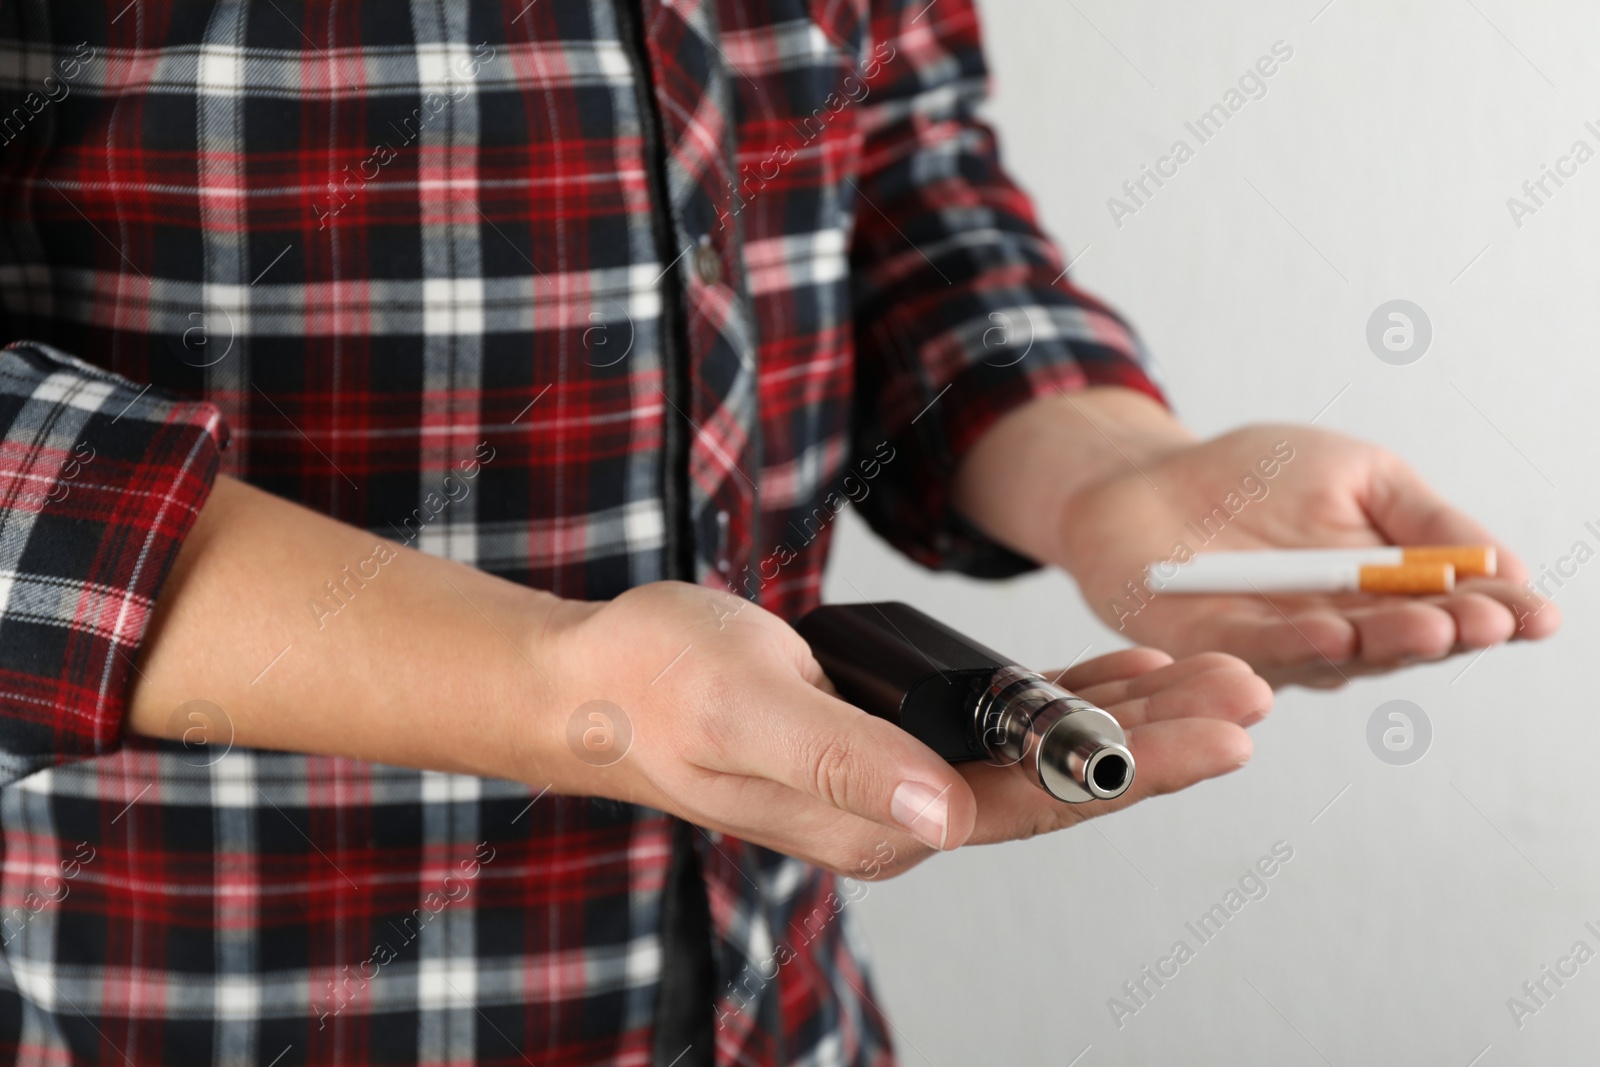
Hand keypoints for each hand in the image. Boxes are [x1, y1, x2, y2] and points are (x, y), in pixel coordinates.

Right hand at [543, 582, 1270, 877]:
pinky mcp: (896, 737)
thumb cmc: (657, 686)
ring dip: (1130, 716)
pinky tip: (1122, 671)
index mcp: (878, 822)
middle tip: (1253, 689)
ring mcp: (901, 779)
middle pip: (1061, 783)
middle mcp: (902, 813)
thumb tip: (943, 816)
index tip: (1220, 732)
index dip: (1134, 769)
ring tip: (1214, 674)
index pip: (1036, 805)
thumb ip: (840, 762)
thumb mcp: (742, 708)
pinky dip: (1070, 696)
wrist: (600, 677)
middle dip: (1162, 741)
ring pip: (1043, 753)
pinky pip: (1004, 723)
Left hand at [1054, 424, 1559, 687]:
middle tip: (1483, 622)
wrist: (1150, 479)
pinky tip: (1333, 635)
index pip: (1457, 611)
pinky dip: (1295, 646)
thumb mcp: (1359, 474)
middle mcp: (1345, 630)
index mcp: (1388, 591)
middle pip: (1407, 644)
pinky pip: (1259, 653)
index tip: (1535, 614)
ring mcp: (1282, 646)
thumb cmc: (1257, 475)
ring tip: (1426, 626)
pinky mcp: (1215, 648)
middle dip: (1449, 632)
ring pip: (1343, 655)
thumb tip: (1508, 567)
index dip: (1499, 616)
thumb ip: (1425, 520)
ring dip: (1385, 642)